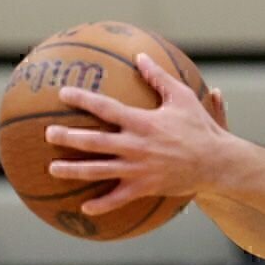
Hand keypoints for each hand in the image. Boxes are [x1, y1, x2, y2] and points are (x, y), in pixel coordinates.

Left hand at [45, 54, 234, 215]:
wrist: (217, 162)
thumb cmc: (199, 128)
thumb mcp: (182, 97)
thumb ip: (158, 77)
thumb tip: (140, 57)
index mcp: (142, 122)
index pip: (105, 108)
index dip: (83, 100)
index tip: (63, 94)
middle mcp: (135, 145)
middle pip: (94, 142)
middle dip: (68, 138)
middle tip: (48, 134)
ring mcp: (138, 169)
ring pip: (99, 170)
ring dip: (74, 170)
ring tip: (52, 169)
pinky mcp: (144, 187)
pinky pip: (118, 198)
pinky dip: (101, 204)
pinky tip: (84, 207)